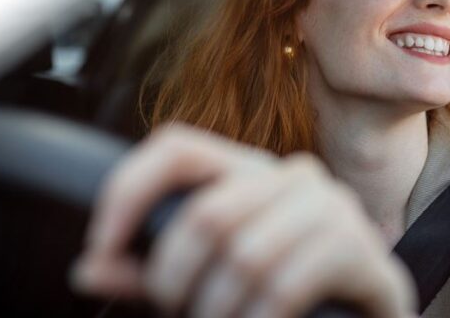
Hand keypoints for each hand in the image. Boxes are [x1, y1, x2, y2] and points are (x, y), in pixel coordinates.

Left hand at [72, 124, 416, 317]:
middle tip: (179, 313)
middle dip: (174, 281)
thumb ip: (149, 276)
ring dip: (217, 312)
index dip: (127, 191)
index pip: (176, 147)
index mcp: (247, 173)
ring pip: (244, 255)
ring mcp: (332, 207)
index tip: (98, 250)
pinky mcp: (361, 250)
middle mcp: (291, 175)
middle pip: (206, 213)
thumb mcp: (204, 286)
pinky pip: (285, 285)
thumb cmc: (281, 303)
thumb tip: (87, 269)